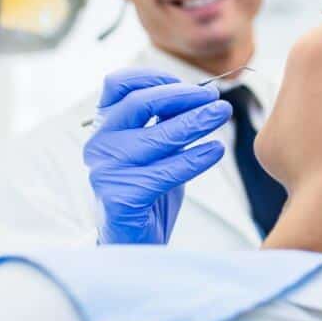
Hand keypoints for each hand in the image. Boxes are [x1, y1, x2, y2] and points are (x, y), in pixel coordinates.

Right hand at [84, 68, 231, 244]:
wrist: (133, 242)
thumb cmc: (147, 190)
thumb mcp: (158, 149)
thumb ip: (170, 122)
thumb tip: (206, 94)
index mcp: (104, 127)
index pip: (118, 84)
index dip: (155, 78)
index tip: (190, 86)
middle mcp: (99, 144)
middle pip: (140, 103)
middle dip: (183, 97)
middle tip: (216, 101)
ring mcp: (105, 170)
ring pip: (157, 136)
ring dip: (195, 122)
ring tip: (221, 115)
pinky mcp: (120, 197)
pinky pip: (166, 171)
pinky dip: (195, 158)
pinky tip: (215, 150)